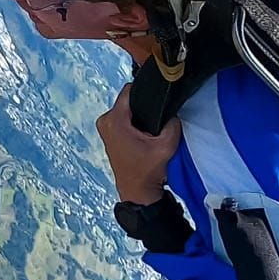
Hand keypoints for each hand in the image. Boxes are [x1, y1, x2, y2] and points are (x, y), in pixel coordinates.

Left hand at [96, 85, 182, 204]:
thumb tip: (173, 110)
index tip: (157, 93)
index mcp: (114, 120)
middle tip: (157, 117)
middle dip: (143, 105)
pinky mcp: (109, 133)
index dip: (145, 89)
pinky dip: (134, 122)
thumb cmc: (147, 171)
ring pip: (126, 109)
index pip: (129, 90)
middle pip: (128, 100)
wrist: (137, 190)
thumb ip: (173, 123)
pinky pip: (123, 118)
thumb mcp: (167, 145)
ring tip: (151, 127)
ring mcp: (105, 127)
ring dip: (139, 114)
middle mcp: (105, 121)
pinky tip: (145, 132)